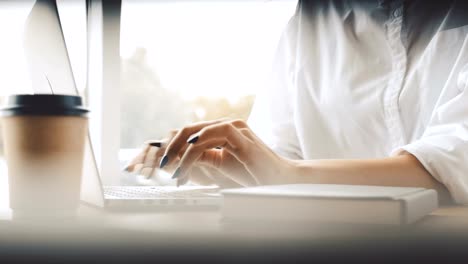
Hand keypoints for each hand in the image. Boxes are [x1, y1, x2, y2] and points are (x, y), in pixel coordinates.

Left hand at [125, 119, 294, 186]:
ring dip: (183, 150)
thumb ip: (202, 157)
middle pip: (191, 129)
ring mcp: (235, 128)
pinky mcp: (243, 136)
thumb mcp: (220, 165)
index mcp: (221, 132)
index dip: (175, 146)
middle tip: (163, 164)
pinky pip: (217, 133)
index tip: (165, 163)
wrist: (277, 180)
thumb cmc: (251, 173)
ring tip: (175, 167)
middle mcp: (227, 126)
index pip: (191, 133)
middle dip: (173, 147)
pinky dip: (202, 140)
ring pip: (200, 132)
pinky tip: (190, 150)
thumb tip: (178, 157)